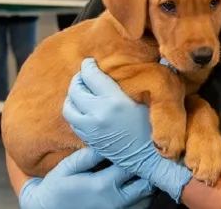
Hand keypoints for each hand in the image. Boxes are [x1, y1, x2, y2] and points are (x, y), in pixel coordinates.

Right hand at [18, 147, 154, 208]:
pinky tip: (135, 185)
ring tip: (140, 169)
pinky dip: (142, 196)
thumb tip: (106, 142)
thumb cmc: (57, 188)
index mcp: (102, 185)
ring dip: (146, 184)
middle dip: (146, 169)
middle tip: (143, 156)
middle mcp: (114, 201)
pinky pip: (140, 207)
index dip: (136, 153)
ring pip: (146, 198)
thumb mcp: (67, 167)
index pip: (131, 166)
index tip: (137, 142)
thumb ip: (88, 156)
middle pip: (145, 184)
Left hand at [64, 58, 192, 201]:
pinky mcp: (89, 140)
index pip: (91, 76)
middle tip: (84, 76)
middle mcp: (98, 114)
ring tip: (81, 92)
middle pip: (76, 90)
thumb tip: (110, 70)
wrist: (150, 158)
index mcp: (114, 101)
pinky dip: (74, 112)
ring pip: (69, 107)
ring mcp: (91, 129)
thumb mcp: (142, 100)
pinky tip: (83, 109)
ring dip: (72, 97)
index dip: (88, 66)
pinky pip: (73, 122)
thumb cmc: (152, 126)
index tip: (89, 62)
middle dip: (78, 80)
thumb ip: (123, 85)